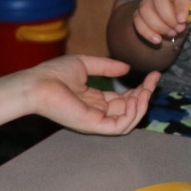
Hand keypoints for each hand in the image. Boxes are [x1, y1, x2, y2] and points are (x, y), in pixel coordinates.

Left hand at [23, 55, 158, 134]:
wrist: (37, 83)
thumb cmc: (54, 74)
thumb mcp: (86, 64)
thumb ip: (107, 67)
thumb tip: (127, 68)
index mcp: (96, 100)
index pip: (125, 99)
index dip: (141, 88)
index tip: (152, 75)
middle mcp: (98, 113)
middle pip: (130, 109)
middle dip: (146, 95)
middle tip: (154, 79)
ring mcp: (96, 121)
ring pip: (129, 120)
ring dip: (142, 105)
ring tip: (146, 89)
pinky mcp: (94, 125)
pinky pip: (120, 126)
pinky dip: (132, 114)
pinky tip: (136, 98)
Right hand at [132, 0, 190, 45]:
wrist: (182, 15)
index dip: (181, 5)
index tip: (183, 20)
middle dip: (168, 17)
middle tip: (178, 29)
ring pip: (145, 8)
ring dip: (157, 25)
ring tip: (171, 34)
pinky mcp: (141, 10)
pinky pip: (137, 19)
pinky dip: (146, 32)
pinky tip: (157, 41)